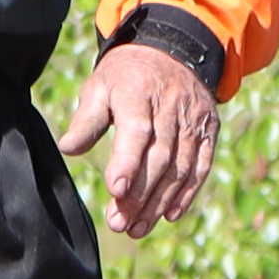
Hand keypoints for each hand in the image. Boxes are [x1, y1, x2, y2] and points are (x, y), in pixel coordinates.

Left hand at [62, 38, 219, 236]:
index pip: (137, 131)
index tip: (115, 191)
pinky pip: (201, 166)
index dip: (128, 162)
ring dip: (159, 202)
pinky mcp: (209, 131)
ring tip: (137, 228)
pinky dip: (187, 193)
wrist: (172, 50)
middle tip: (118, 223)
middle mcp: (171, 107)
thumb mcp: (99, 87)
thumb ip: (86, 120)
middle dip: (140, 195)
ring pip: (180, 167)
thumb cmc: (126, 77)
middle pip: (159, 157)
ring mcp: (194, 120)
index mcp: (139, 93)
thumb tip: (68, 147)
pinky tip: (170, 215)